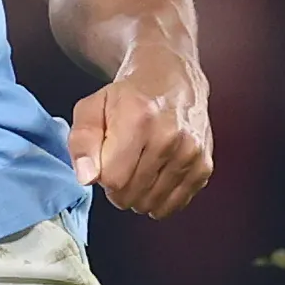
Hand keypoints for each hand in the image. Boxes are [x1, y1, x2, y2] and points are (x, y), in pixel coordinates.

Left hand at [68, 44, 211, 217]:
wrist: (171, 80)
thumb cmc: (127, 96)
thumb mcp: (91, 108)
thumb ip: (81, 142)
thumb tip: (87, 178)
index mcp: (138, 120)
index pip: (113, 179)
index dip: (103, 177)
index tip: (106, 162)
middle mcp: (169, 137)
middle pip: (132, 195)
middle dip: (118, 189)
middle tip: (121, 165)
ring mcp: (190, 153)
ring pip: (153, 203)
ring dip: (139, 195)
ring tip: (138, 170)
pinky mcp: (203, 165)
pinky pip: (176, 203)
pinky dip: (161, 198)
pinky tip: (156, 178)